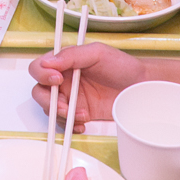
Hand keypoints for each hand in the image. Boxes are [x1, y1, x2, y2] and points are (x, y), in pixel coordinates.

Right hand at [27, 42, 148, 129]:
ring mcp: (71, 98)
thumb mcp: (98, 53)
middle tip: (67, 105)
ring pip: (51, 110)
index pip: (39, 67)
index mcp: (65, 62)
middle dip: (50, 102)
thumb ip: (72, 55)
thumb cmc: (122, 66)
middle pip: (40, 92)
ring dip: (63, 115)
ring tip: (83, 114)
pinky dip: (70, 125)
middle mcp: (64, 81)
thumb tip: (49, 61)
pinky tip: (84, 123)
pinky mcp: (80, 113)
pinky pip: (64, 123)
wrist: (140, 88)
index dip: (42, 74)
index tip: (56, 79)